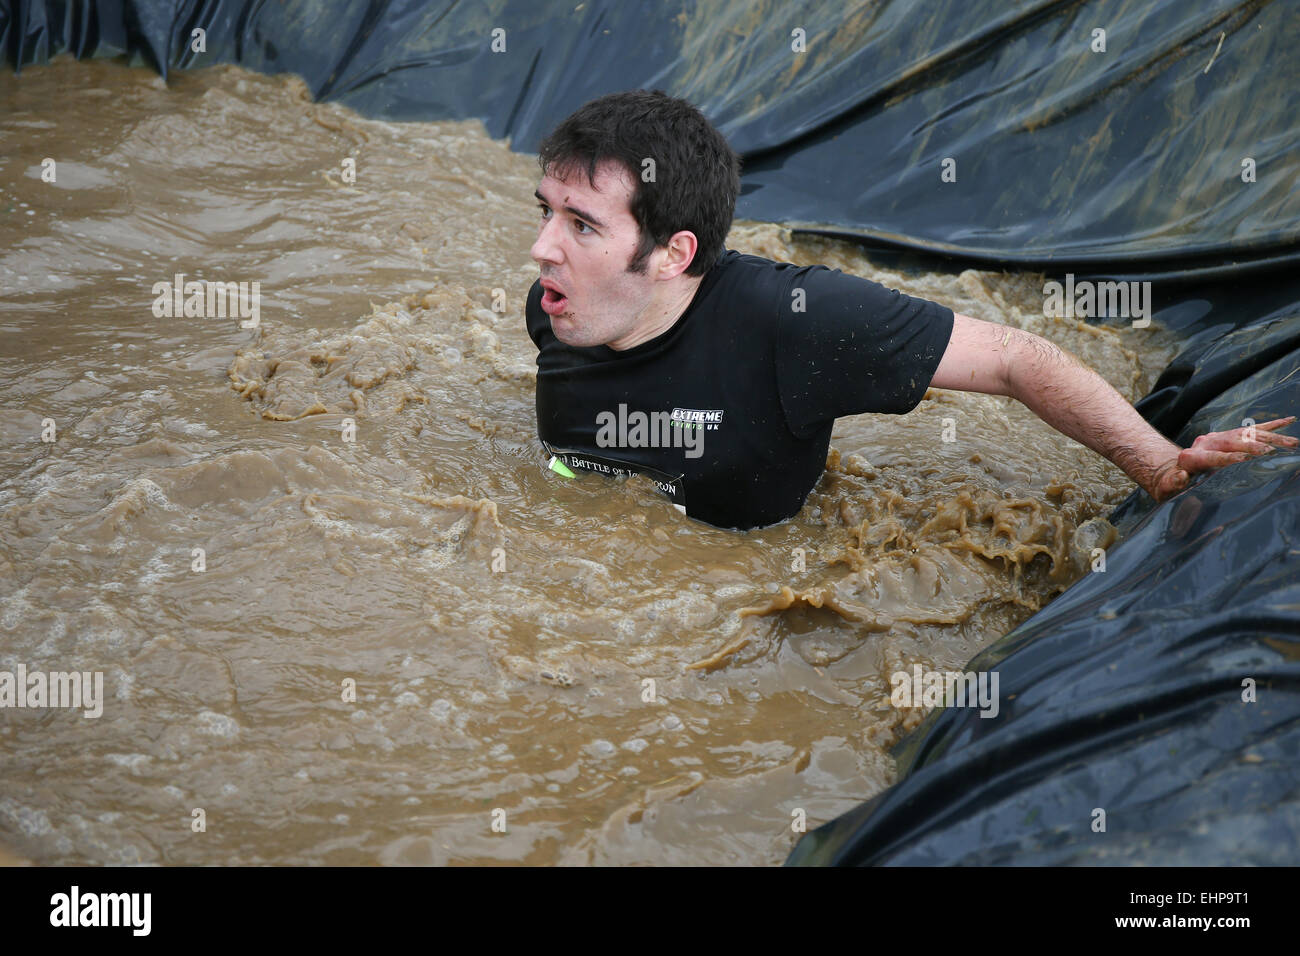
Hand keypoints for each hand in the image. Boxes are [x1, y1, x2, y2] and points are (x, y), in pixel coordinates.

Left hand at [1150, 416, 1297, 500]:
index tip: (1245, 458)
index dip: (1228, 457)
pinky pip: (1254, 429)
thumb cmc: (1173, 480)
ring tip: (1293, 443)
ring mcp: (1220, 437)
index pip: (1213, 457)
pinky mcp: (1231, 435)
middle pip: (1234, 442)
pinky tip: (1290, 420)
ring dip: (1271, 438)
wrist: (1174, 465)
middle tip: (1270, 451)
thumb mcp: (1167, 484)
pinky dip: (1273, 425)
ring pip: (1248, 435)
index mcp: (1192, 457)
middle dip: (1253, 446)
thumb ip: (1173, 482)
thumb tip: (1180, 477)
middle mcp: (1207, 442)